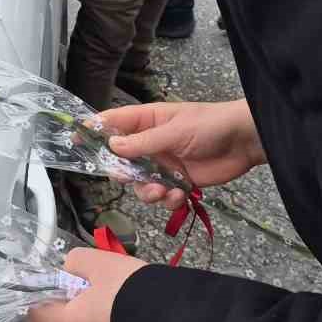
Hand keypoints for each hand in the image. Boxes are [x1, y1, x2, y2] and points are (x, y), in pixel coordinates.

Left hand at [28, 247, 146, 321]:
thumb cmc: (133, 293)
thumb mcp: (102, 263)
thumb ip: (77, 262)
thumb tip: (70, 269)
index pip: (33, 313)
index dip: (37, 295)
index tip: (50, 283)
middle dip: (43, 321)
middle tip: (59, 299)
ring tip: (86, 308)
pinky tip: (103, 321)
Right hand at [99, 99, 264, 210]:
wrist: (245, 142)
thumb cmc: (211, 124)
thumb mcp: (175, 130)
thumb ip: (144, 142)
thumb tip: (113, 148)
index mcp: (147, 121)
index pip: (113, 124)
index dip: (94, 131)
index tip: (75, 140)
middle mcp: (151, 144)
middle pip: (122, 162)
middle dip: (124, 175)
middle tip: (131, 178)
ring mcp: (164, 164)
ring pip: (140, 185)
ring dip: (147, 192)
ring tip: (163, 192)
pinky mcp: (179, 182)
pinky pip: (161, 196)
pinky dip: (167, 200)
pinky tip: (178, 197)